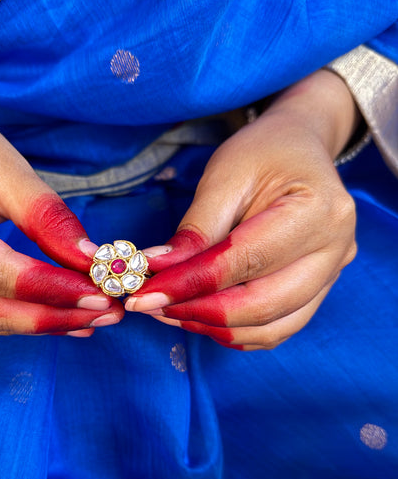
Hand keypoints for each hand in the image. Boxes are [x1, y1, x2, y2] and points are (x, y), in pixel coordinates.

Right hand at [0, 92, 122, 334]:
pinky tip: (64, 318)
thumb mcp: (2, 165)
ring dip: (44, 323)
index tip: (101, 292)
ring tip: (95, 317)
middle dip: (54, 315)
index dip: (50, 288)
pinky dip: (25, 318)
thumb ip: (45, 215)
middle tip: (107, 311)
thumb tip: (89, 259)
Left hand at [125, 70, 358, 349]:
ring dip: (213, 327)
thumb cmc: (264, 153)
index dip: (190, 283)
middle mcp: (335, 251)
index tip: (143, 294)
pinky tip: (197, 314)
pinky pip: (276, 329)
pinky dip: (234, 330)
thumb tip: (158, 270)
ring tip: (168, 310)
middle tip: (149, 305)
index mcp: (319, 212)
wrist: (300, 148)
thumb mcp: (225, 174)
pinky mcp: (318, 291)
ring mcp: (332, 275)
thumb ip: (196, 228)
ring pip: (270, 329)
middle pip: (262, 306)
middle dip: (198, 312)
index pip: (246, 262)